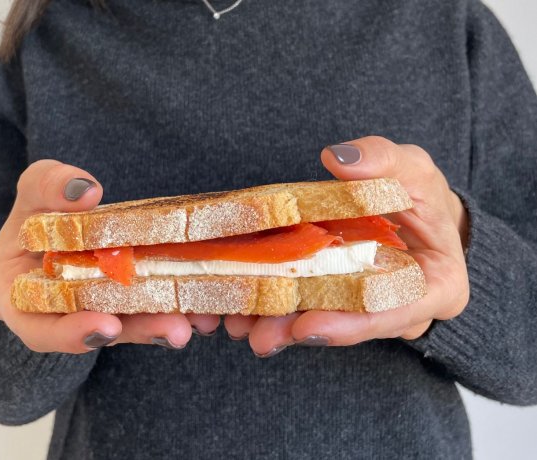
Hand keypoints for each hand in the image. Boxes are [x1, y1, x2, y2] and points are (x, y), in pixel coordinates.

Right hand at [0, 160, 218, 353]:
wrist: (61, 221)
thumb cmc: (38, 210)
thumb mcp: (33, 191)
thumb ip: (45, 187)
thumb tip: (84, 190)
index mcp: (25, 301)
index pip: (41, 329)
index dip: (70, 333)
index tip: (103, 324)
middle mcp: (67, 315)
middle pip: (102, 331)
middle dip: (140, 331)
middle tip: (175, 331)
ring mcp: (105, 309)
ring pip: (135, 323)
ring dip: (169, 321)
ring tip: (202, 319)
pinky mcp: (135, 299)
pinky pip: (156, 304)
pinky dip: (180, 302)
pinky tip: (209, 304)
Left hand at [224, 136, 469, 355]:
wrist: (412, 211)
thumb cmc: (420, 193)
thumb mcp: (413, 169)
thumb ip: (385, 161)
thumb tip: (340, 157)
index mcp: (437, 287)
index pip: (396, 312)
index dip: (351, 323)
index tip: (308, 327)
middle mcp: (400, 309)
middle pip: (348, 325)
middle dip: (300, 330)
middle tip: (259, 336)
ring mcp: (364, 306)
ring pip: (322, 320)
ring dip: (278, 324)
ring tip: (239, 325)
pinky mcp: (334, 295)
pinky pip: (305, 304)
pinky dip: (273, 304)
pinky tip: (238, 308)